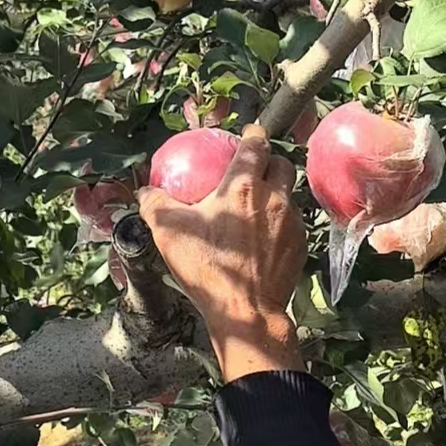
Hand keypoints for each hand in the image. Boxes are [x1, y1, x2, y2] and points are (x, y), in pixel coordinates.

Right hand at [137, 124, 306, 381]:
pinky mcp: (300, 245)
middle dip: (271, 160)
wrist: (246, 310)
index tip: (248, 136)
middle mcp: (274, 198)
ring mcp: (292, 222)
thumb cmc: (207, 268)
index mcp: (243, 186)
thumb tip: (145, 192)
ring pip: (290, 195)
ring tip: (260, 206)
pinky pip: (293, 224)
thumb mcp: (170, 233)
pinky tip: (266, 238)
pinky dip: (281, 223)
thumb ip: (155, 205)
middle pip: (282, 163)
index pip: (256, 145)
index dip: (253, 135)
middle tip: (257, 169)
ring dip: (277, 194)